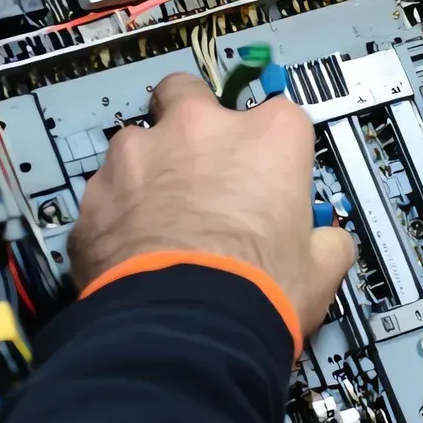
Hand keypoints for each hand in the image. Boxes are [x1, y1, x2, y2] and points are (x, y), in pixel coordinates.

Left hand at [70, 74, 355, 336]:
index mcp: (268, 137)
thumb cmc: (257, 291)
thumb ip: (326, 240)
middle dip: (192, 118)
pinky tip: (133, 249)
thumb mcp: (322, 268)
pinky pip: (105, 192)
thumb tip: (328, 243)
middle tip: (203, 164)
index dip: (275, 146)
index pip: (280, 114)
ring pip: (137, 141)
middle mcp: (199, 130)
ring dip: (149, 169)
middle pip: (188, 92)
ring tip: (162, 218)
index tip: (272, 173)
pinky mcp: (95, 195)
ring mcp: (138, 157)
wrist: (184, 330)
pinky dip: (117, 211)